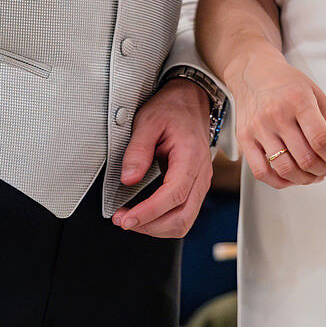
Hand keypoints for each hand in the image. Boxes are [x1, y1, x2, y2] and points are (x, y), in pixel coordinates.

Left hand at [112, 78, 215, 237]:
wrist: (190, 99)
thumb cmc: (173, 108)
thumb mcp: (148, 121)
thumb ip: (138, 150)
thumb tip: (129, 179)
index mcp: (191, 156)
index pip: (174, 196)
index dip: (149, 212)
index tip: (127, 219)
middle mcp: (201, 173)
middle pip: (182, 217)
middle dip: (151, 226)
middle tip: (124, 221)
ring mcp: (201, 181)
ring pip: (185, 220)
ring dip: (157, 227)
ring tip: (132, 219)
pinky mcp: (195, 185)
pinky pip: (184, 212)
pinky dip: (165, 220)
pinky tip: (146, 215)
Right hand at [228, 50, 325, 189]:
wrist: (253, 73)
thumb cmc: (286, 83)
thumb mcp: (316, 94)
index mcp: (299, 100)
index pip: (322, 140)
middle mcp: (277, 115)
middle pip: (305, 158)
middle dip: (324, 171)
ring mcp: (259, 128)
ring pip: (285, 169)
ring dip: (305, 179)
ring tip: (312, 174)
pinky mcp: (245, 138)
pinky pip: (261, 172)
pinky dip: (280, 182)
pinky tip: (291, 177)